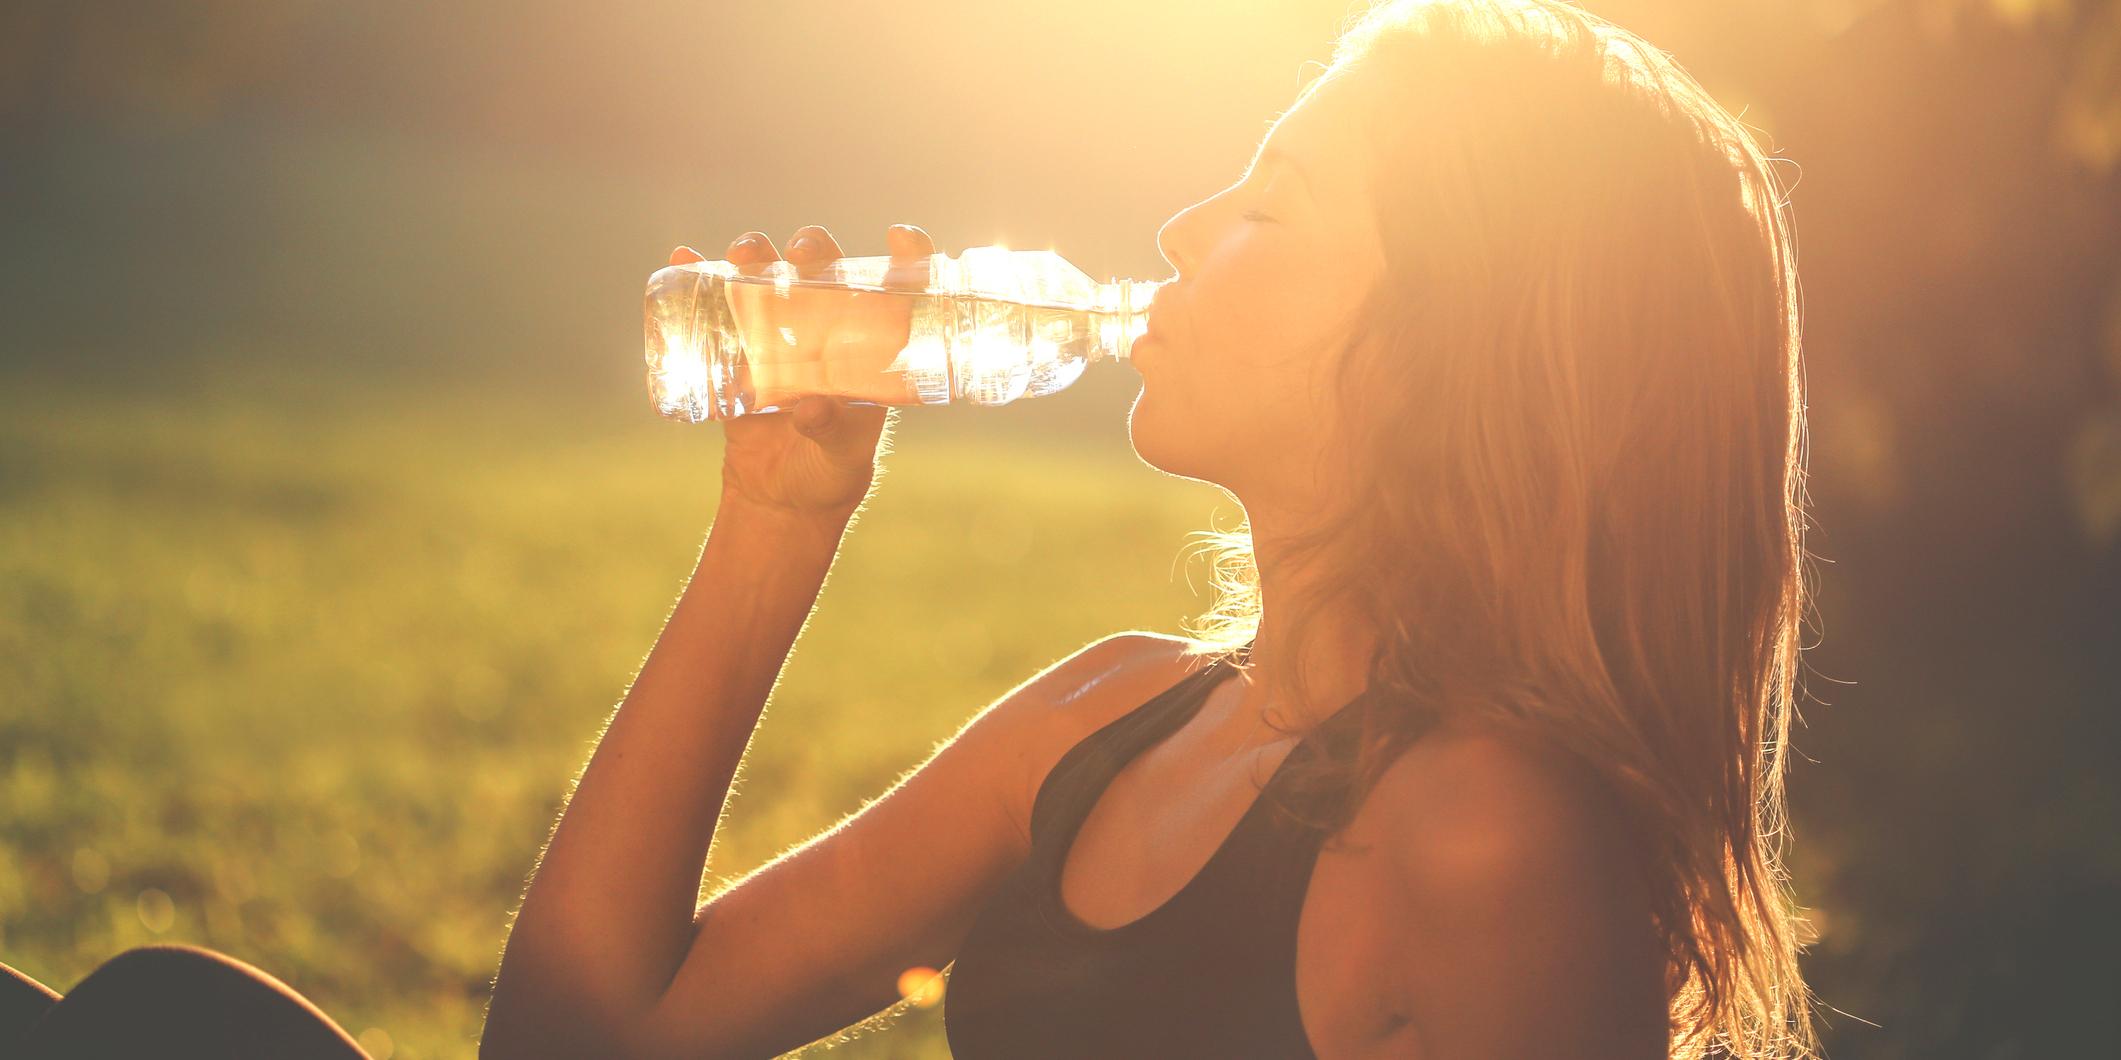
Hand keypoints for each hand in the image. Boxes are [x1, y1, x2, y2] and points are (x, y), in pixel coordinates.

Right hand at [668, 223, 936, 523]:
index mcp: (869, 349)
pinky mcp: (740, 352)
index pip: (896, 290)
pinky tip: (685, 258)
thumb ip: (832, 430)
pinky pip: (719, 309)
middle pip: (824, 269)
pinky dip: (700, 277)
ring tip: (743, 252)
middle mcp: (828, 330)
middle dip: (814, 248)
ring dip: (756, 254)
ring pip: (770, 278)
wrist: (780, 499)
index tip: (899, 236)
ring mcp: (781, 336)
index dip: (907, 257)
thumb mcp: (840, 454)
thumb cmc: (830, 473)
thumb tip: (810, 408)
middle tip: (802, 252)